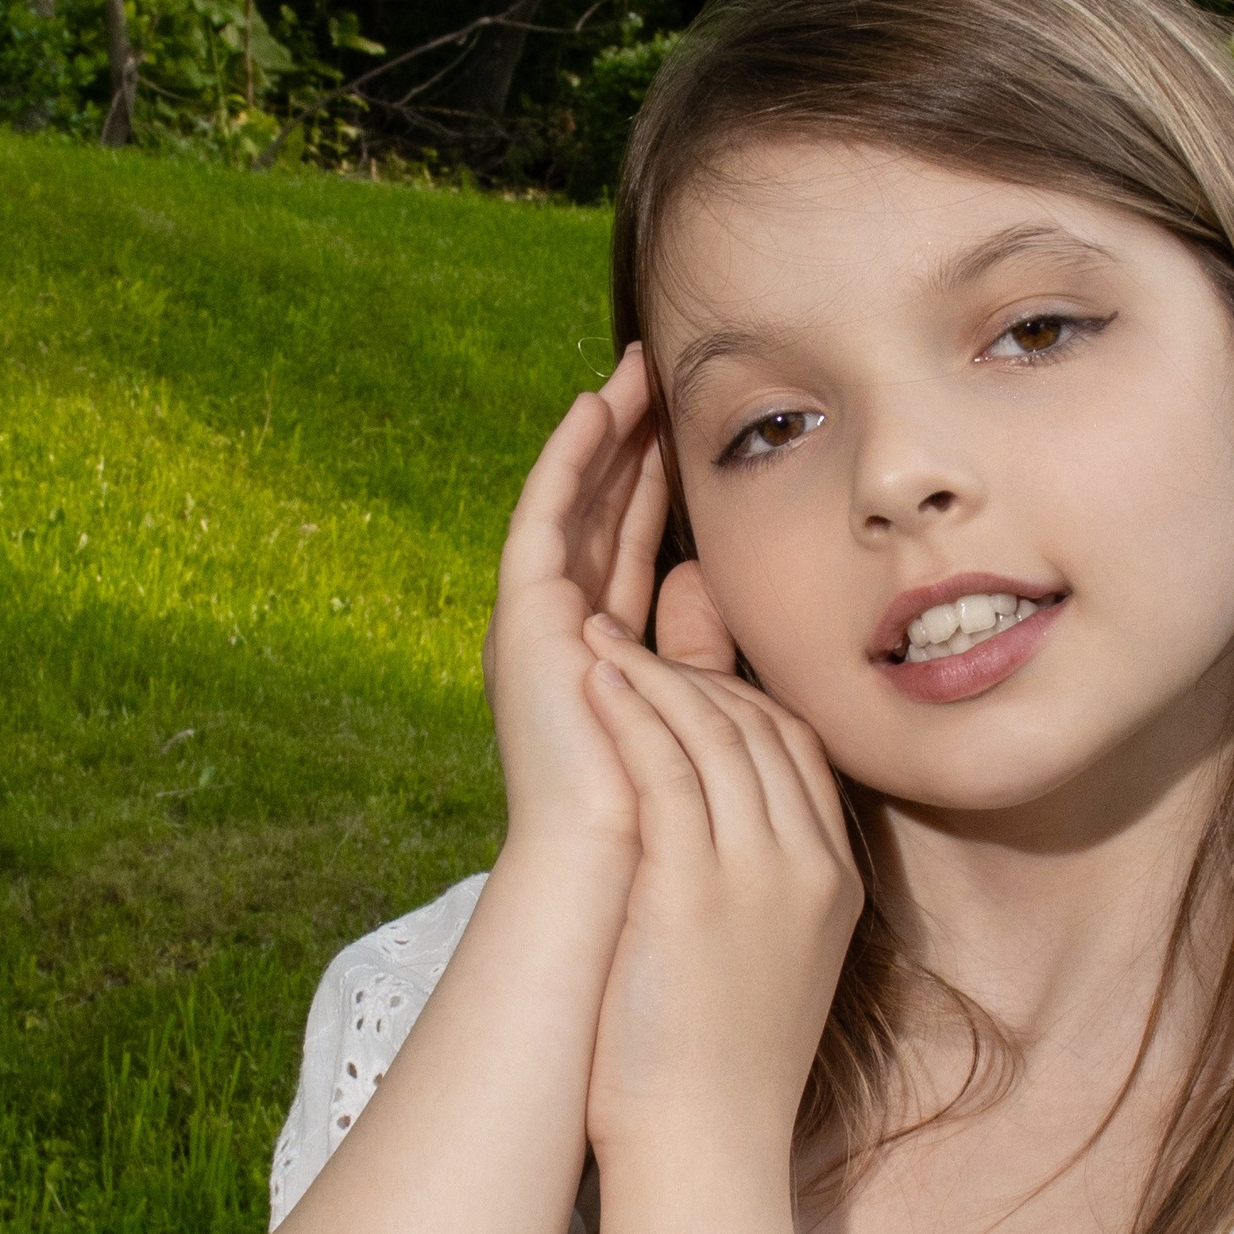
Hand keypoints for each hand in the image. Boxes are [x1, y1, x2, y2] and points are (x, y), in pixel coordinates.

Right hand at [484, 343, 666, 863]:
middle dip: (626, 445)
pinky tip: (594, 407)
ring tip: (633, 369)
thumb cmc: (666, 806)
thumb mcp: (692, 700)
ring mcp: (537, 623)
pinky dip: (567, 461)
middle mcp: (561, 632)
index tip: (687, 431)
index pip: (629, 549)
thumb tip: (709, 576)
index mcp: (600, 655)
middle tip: (656, 372)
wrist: (617, 864)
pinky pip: (544, 518)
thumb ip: (697, 643)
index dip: (654, 488)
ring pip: (571, 503)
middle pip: (597, 515)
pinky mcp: (524, 617)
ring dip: (600, 435)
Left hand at [578, 597, 862, 1163]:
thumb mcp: (765, 967)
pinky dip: (632, 713)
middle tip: (626, 637)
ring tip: (594, 640)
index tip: (681, 675)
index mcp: (834, 885)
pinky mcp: (696, 889)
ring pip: (716, 734)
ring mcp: (760, 875)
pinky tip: (594, 684)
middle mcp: (809, 867)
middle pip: (763, 729)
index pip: (800, 754)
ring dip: (651, 674)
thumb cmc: (714, 1072)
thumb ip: (755, 894)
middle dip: (693, 670)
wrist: (704, 1150)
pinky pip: (669, 769)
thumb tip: (710, 853)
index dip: (739, 700)